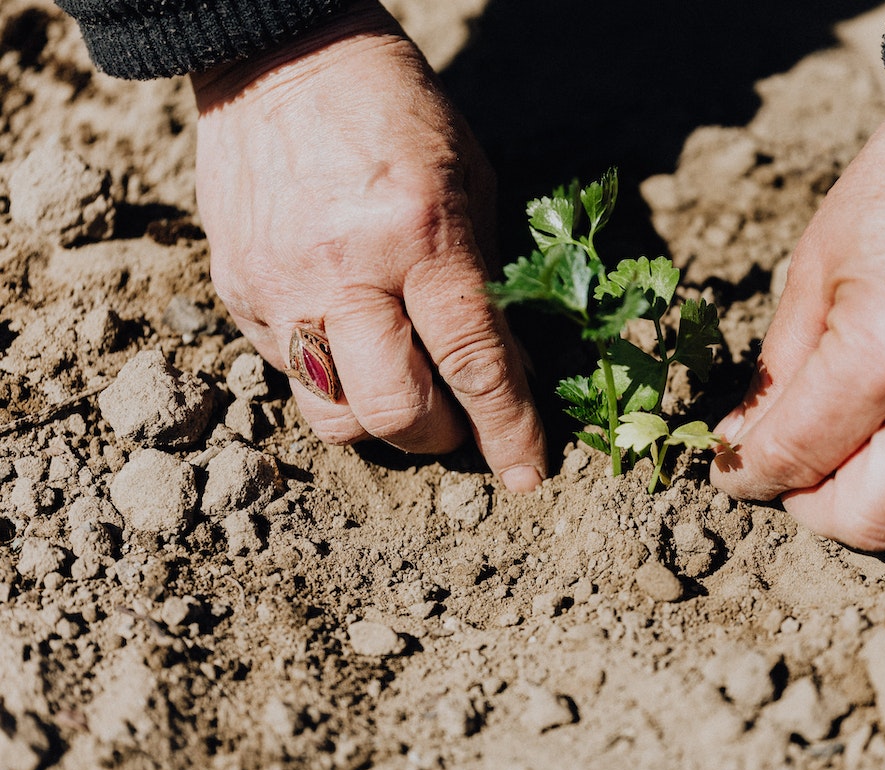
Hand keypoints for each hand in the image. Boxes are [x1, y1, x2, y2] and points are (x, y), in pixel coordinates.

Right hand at [190, 1, 545, 490]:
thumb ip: (485, 283)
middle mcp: (342, 273)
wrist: (278, 57)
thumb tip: (505, 373)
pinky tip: (351, 338)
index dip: (508, 430)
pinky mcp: (236, 294)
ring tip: (402, 383)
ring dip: (381, 422)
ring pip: (333, 417)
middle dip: (441, 437)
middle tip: (459, 420)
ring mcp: (279, 289)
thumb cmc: (396, 114)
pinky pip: (289, 376)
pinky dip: (333, 378)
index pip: (473, 363)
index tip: (528, 475)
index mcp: (418, 235)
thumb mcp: (470, 184)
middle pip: (395, 413)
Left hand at [711, 100, 884, 548]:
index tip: (731, 470)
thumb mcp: (813, 272)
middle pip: (867, 523)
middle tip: (788, 474)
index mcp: (879, 358)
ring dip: (869, 508)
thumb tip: (743, 445)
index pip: (795, 459)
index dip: (747, 476)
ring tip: (840, 462)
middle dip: (810, 510)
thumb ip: (776, 373)